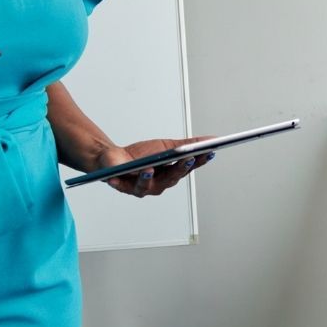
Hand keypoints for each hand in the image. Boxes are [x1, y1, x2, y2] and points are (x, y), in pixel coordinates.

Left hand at [99, 137, 213, 197]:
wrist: (115, 159)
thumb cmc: (142, 155)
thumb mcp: (165, 146)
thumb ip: (186, 145)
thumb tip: (211, 139)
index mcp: (170, 174)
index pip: (187, 168)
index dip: (199, 161)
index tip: (209, 152)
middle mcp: (159, 184)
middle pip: (170, 178)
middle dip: (179, 169)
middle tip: (188, 158)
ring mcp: (142, 187)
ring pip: (147, 185)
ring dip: (147, 178)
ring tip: (149, 169)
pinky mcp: (123, 187)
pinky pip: (121, 186)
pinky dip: (119, 183)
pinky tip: (115, 178)